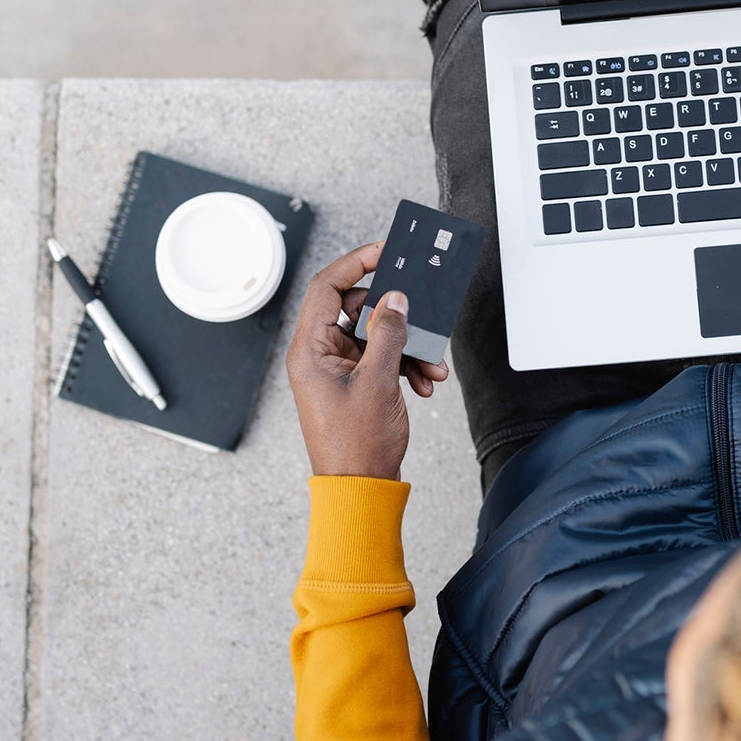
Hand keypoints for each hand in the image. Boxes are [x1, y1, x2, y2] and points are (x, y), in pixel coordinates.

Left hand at [285, 241, 449, 478]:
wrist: (361, 489)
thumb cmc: (356, 446)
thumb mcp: (377, 381)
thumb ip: (387, 333)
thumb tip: (395, 299)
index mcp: (310, 349)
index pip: (326, 287)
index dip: (356, 263)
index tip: (385, 251)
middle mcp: (319, 355)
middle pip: (356, 309)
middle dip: (395, 315)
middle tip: (420, 313)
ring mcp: (337, 369)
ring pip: (375, 335)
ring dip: (407, 345)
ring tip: (430, 364)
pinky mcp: (356, 383)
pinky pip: (382, 358)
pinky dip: (406, 364)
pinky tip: (424, 381)